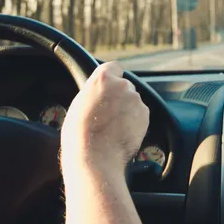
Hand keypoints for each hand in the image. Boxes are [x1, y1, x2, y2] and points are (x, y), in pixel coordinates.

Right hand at [60, 62, 148, 183]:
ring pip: (133, 102)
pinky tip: (121, 134)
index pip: (114, 67)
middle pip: (125, 86)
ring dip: (128, 111)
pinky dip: (135, 122)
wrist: (95, 156)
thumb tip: (99, 94)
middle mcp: (122, 85)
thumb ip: (93, 93)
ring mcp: (136, 100)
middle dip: (120, 97)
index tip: (111, 86)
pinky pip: (140, 115)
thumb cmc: (79, 134)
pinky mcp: (145, 115)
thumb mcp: (79, 104)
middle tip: (108, 114)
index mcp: (103, 78)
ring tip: (113, 128)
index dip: (113, 76)